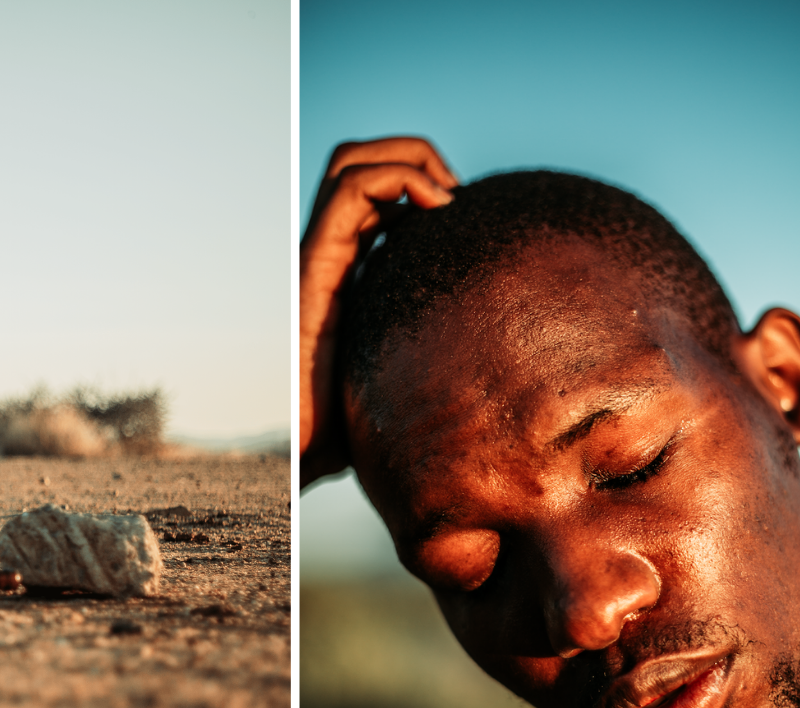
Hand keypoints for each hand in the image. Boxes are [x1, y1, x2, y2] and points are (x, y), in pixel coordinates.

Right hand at [301, 136, 457, 484]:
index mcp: (344, 274)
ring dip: (411, 159)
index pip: (372, 198)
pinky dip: (402, 179)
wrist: (301, 456)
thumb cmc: (353, 435)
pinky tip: (438, 212)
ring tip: (447, 200)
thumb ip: (434, 366)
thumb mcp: (407, 383)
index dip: (420, 187)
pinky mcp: (315, 265)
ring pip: (351, 162)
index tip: (463, 222)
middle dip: (414, 158)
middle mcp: (325, 257)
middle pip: (356, 164)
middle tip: (455, 201)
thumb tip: (498, 398)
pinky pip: (352, 189)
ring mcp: (316, 257)